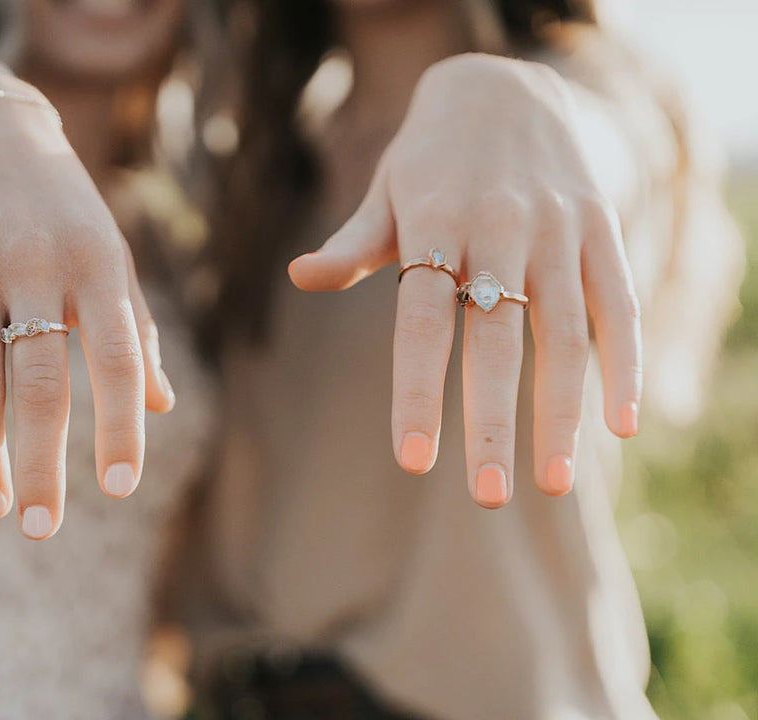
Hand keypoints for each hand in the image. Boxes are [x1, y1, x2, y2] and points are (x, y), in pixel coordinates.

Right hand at [0, 77, 174, 537]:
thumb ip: (134, 327)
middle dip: (44, 463)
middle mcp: (37, 267)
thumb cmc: (60, 204)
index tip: (120, 489)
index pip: (119, 359)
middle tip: (42, 529)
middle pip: (43, 383)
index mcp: (97, 266)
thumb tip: (162, 404)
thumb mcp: (109, 254)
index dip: (121, 426)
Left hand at [288, 54, 640, 507]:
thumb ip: (352, 245)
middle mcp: (500, 229)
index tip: (415, 460)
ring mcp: (558, 229)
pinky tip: (623, 425)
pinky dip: (624, 362)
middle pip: (495, 338)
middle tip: (487, 495)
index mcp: (435, 225)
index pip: (422, 322)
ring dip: (561, 411)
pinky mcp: (602, 228)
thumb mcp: (386, 192)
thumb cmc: (430, 159)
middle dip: (491, 421)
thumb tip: (299, 276)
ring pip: (563, 331)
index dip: (418, 391)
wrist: (506, 86)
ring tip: (553, 482)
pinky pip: (620, 303)